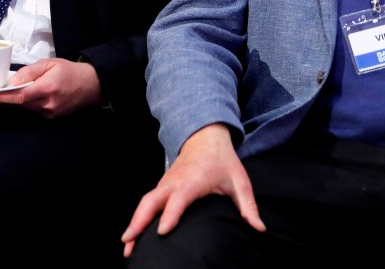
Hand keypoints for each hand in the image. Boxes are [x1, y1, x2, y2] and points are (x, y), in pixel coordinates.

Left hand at [0, 58, 101, 117]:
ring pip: (26, 107)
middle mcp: (48, 104)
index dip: (0, 98)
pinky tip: (36, 93)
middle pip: (20, 102)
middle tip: (0, 87)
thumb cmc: (71, 71)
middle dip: (9, 95)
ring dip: (21, 98)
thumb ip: (29, 72)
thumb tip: (12, 81)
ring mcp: (50, 113)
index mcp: (48, 88)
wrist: (91, 84)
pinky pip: (34, 110)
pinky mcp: (52, 117)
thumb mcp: (50, 64)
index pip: (19, 96)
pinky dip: (30, 102)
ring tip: (26, 87)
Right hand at [120, 123, 264, 257]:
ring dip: (134, 222)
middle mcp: (174, 182)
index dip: (171, 214)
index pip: (179, 198)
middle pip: (151, 201)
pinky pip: (146, 203)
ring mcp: (165, 184)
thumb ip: (248, 206)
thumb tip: (259, 229)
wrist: (205, 138)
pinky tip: (133, 236)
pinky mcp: (161, 187)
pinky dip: (137, 218)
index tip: (162, 232)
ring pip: (145, 202)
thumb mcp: (240, 181)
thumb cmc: (223, 161)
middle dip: (139, 221)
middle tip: (129, 242)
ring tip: (126, 246)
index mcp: (193, 181)